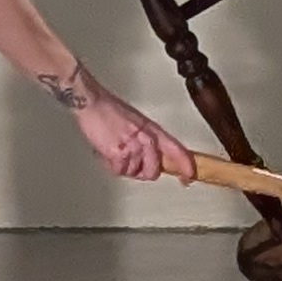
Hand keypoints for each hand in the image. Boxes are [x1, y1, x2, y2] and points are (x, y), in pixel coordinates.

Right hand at [43, 65, 197, 178]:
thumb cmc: (111, 110)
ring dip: (123, 166)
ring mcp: (133, 147)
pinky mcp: (119, 154)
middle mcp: (146, 139)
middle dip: (142, 172)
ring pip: (133, 173)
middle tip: (131, 162)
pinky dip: (111, 165)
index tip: (189, 176)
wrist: (93, 104)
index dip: (185, 165)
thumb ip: (148, 140)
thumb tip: (153, 156)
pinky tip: (108, 152)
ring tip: (116, 150)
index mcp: (153, 130)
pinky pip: (119, 171)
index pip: (176, 150)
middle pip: (153, 171)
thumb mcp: (138, 122)